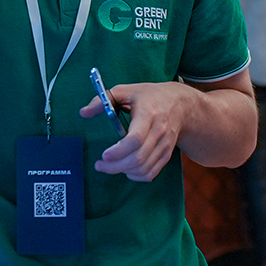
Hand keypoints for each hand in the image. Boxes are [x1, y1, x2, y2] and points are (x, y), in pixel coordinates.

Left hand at [82, 82, 197, 181]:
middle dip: (116, 166)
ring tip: (110, 166)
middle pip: (138, 157)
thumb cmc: (150, 96)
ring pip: (145, 168)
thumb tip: (84, 112)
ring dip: (124, 171)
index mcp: (149, 114)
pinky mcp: (167, 154)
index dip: (119, 151)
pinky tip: (126, 170)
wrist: (181, 104)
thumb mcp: (127, 90)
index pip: (136, 138)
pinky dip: (137, 176)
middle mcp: (160, 132)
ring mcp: (165, 145)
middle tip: (100, 165)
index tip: (104, 155)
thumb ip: (103, 99)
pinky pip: (152, 172)